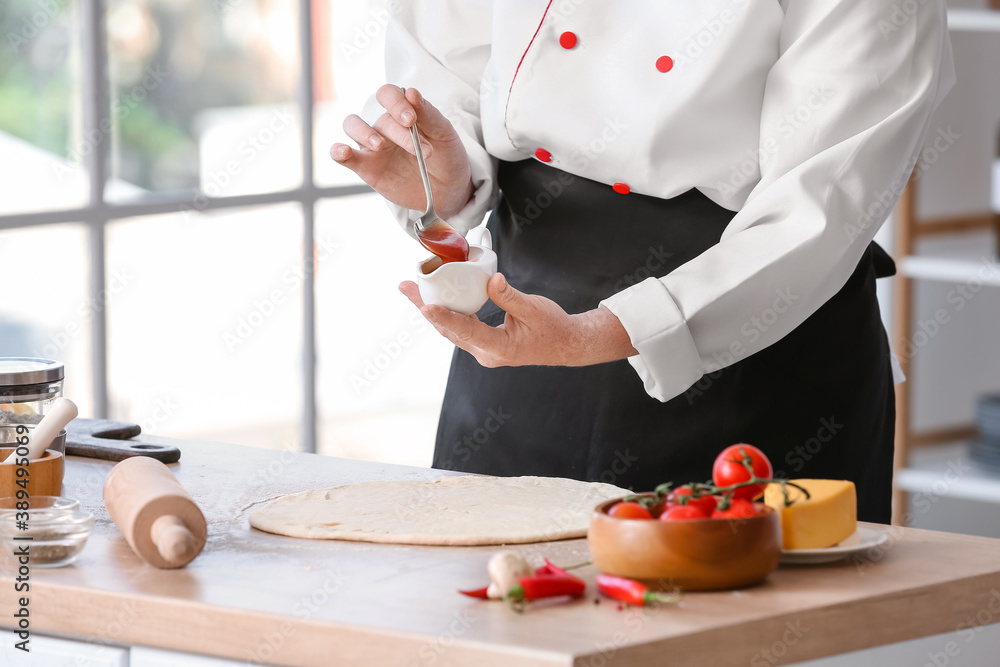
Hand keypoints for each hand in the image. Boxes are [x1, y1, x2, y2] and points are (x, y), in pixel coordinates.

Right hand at [330, 85, 474, 219]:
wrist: (448, 191)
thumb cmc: (447, 157)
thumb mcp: (445, 134)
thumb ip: (428, 114)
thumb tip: (411, 92)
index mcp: (404, 112)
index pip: (388, 95)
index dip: (396, 103)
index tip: (412, 120)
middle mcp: (385, 126)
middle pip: (380, 119)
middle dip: (399, 133)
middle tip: (419, 150)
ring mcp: (373, 147)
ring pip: (352, 126)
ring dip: (364, 133)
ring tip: (380, 147)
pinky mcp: (366, 168)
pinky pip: (344, 157)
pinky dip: (338, 151)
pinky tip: (343, 151)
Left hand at [399, 273, 637, 367]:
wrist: (566, 345)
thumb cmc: (553, 328)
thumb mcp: (534, 309)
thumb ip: (510, 296)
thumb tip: (491, 281)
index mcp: (498, 348)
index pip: (465, 331)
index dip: (444, 317)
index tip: (425, 305)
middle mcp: (486, 353)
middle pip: (449, 329)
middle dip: (426, 307)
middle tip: (405, 287)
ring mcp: (483, 351)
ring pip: (451, 329)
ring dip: (432, 309)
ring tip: (411, 289)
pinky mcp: (484, 344)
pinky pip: (460, 327)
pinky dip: (447, 312)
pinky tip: (434, 297)